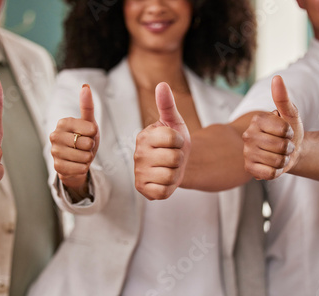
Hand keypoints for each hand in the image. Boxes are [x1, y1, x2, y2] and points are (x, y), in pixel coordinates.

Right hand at [50, 85, 98, 198]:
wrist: (78, 161)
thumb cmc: (84, 139)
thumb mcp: (89, 123)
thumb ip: (87, 106)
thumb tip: (85, 86)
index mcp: (63, 122)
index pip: (90, 128)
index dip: (94, 134)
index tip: (88, 134)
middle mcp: (54, 135)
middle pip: (86, 143)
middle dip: (90, 147)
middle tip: (84, 147)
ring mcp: (54, 152)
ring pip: (83, 157)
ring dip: (88, 158)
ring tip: (82, 155)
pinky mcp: (57, 167)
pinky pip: (79, 168)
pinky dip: (83, 168)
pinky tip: (78, 164)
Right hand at [134, 82, 190, 199]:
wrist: (175, 165)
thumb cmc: (174, 142)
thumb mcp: (174, 122)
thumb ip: (167, 104)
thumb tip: (161, 84)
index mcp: (144, 136)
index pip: (174, 139)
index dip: (181, 142)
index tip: (175, 142)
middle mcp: (138, 154)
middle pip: (174, 158)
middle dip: (179, 159)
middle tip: (173, 157)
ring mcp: (139, 172)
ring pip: (171, 175)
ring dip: (176, 173)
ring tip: (170, 168)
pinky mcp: (143, 189)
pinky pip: (164, 191)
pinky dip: (169, 187)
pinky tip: (164, 180)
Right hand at [242, 75, 303, 179]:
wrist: (290, 151)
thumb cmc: (290, 131)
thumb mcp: (290, 114)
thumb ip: (283, 97)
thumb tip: (277, 77)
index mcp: (256, 120)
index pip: (283, 130)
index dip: (290, 133)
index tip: (286, 132)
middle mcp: (248, 135)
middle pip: (280, 147)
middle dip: (288, 148)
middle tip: (283, 145)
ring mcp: (246, 152)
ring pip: (276, 161)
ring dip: (284, 160)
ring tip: (279, 155)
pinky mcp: (249, 168)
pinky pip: (270, 174)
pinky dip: (277, 171)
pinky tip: (273, 165)